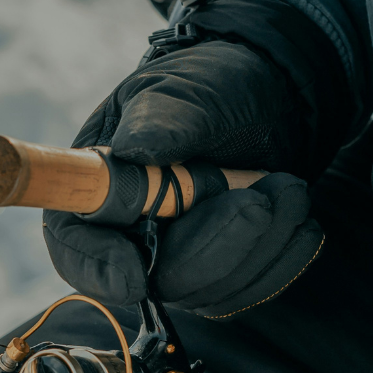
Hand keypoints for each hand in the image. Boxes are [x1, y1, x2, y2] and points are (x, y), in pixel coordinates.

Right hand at [43, 39, 323, 316]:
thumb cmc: (213, 84)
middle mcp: (130, 229)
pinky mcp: (222, 269)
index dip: (96, 264)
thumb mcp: (186, 89)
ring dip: (257, 243)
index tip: (132, 272)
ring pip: (207, 288)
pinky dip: (280, 255)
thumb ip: (162, 119)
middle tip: (258, 202)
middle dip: (211, 246)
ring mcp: (177, 255)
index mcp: (98, 183)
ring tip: (288, 188)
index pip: (75, 241)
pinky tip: (298, 216)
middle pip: (151, 275)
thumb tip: (134, 150)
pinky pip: (247, 287)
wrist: (270, 94)